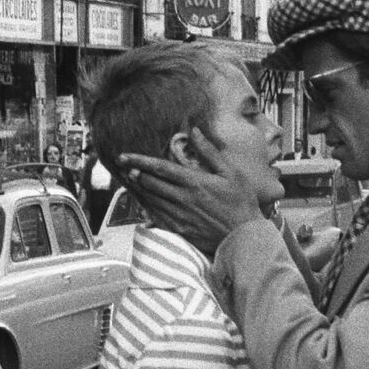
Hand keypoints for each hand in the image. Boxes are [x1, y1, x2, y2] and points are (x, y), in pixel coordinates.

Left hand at [117, 128, 265, 254]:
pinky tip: (143, 203)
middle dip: (135, 174)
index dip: (139, 161)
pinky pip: (156, 217)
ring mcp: (179, 216)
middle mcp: (182, 199)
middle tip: (126, 167)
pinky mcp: (179, 230)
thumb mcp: (231, 173)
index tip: (124, 156)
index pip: (159, 168)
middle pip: (150, 184)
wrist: (244, 237)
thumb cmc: (242, 203)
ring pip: (150, 200)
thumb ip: (210, 152)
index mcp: (194, 182)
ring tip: (131, 181)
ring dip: (139, 189)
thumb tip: (195, 131)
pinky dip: (147, 208)